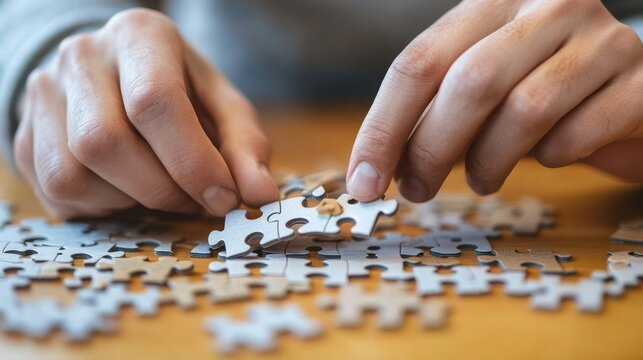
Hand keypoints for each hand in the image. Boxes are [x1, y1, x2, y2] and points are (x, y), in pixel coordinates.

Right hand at [15, 9, 277, 217]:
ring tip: (161, 188)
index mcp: (139, 36)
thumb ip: (244, 145)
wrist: (111, 75)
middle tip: (194, 200)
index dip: (191, 162)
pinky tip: (127, 188)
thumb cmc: (177, 90)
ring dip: (131, 200)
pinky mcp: (26, 135)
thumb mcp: (219, 104)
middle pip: (106, 142)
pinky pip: (58, 191)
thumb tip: (261, 196)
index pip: (154, 101)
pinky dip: (104, 205)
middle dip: (161, 189)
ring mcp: (44, 96)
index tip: (222, 197)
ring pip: (75, 173)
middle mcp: (81, 57)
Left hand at [348, 0, 642, 201]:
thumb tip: (375, 168)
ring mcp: (601, 40)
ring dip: (487, 162)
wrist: (626, 87)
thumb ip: (431, 113)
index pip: (419, 63)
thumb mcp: (479, 85)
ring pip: (523, 112)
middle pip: (469, 84)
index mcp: (493, 1)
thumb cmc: (538, 89)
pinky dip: (549, 159)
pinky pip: (575, 136)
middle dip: (430, 151)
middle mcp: (549, 6)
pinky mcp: (640, 83)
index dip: (383, 128)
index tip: (363, 180)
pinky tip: (547, 155)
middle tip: (416, 189)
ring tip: (481, 177)